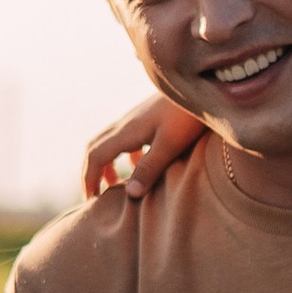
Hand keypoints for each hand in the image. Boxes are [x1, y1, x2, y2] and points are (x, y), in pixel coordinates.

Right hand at [81, 97, 202, 200]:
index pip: (95, 157)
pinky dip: (123, 156)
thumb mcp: (169, 145)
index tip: (91, 202)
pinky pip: (126, 139)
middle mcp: (126, 123)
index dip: (89, 180)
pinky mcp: (149, 118)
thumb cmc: (188, 116)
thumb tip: (130, 194)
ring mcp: (136, 119)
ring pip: (110, 143)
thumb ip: (149, 169)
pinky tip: (138, 165)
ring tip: (115, 185)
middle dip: (91, 173)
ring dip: (106, 164)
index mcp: (126, 131)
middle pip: (96, 148)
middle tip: (94, 195)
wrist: (202, 89)